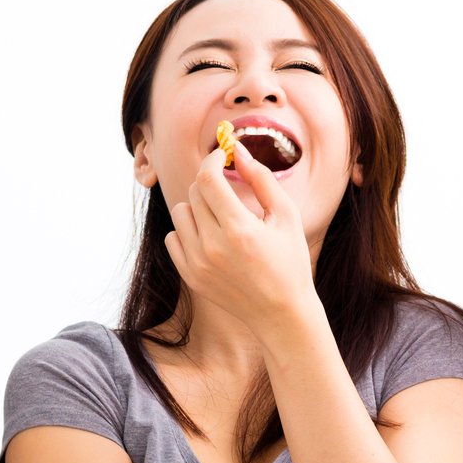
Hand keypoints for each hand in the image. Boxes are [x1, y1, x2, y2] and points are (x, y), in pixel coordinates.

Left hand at [164, 148, 317, 330]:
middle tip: (228, 191)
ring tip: (221, 218)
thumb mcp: (286, 215)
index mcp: (239, 228)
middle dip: (211, 183)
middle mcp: (213, 246)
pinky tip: (210, 238)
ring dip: (198, 207)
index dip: (213, 159)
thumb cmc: (289, 260)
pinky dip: (188, 232)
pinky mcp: (189, 275)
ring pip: (180, 212)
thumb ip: (261, 178)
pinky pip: (173, 237)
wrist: (280, 312)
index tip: (221, 156)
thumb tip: (238, 149)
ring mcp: (197, 263)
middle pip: (195, 192)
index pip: (208, 178)